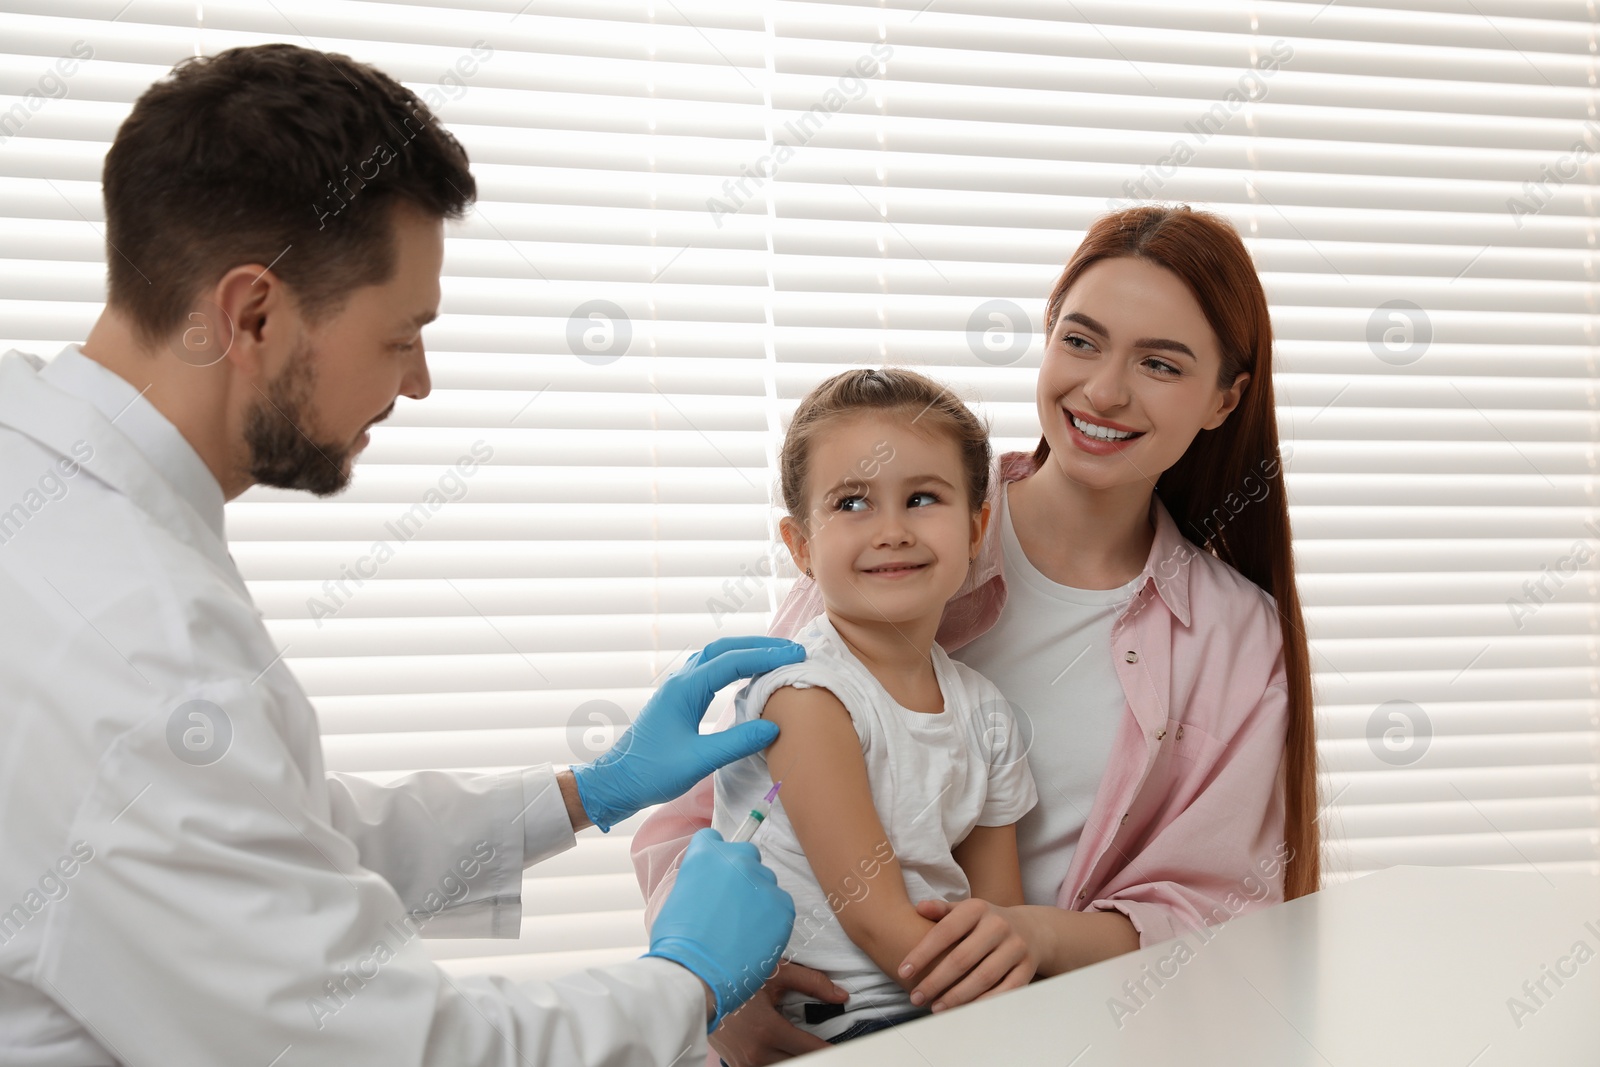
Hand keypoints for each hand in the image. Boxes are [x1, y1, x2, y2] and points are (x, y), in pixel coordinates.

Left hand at [572, 636, 803, 829]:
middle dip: (759, 646)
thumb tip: (774, 727)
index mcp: (684, 689)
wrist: (616, 782)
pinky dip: (733, 666)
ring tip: (775, 657)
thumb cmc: (652, 772)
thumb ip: (737, 743)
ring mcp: (678, 688)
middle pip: (724, 648)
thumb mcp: (698, 761)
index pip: (732, 661)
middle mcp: (681, 681)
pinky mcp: (678, 700)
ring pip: (715, 657)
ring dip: (745, 652)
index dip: (766, 656)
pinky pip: (710, 671)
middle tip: (791, 650)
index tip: (795, 655)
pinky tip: (748, 676)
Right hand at [645, 829, 795, 1031]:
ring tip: (742, 927)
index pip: (715, 839)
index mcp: (706, 853)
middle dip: (741, 875)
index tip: (714, 876)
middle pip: (747, 855)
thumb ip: (702, 879)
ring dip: (757, 897)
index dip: (715, 859)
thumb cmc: (677, 941)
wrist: (694, 972)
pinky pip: (781, 905)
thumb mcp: (680, 895)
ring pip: (765, 881)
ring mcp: (762, 881)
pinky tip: (755, 937)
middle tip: (730, 905)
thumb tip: (714, 884)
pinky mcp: (782, 905)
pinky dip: (772, 919)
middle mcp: (737, 858)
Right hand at [711, 961, 847, 1065]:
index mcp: (768, 1031)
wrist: (695, 990)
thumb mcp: (775, 975)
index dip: (831, 1049)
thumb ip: (812, 984)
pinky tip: (784, 1051)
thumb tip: (841, 995)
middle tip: (826, 1048)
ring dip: (795, 1058)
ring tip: (805, 1047)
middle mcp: (756, 1053)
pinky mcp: (737, 1065)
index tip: (845, 1048)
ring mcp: (745, 1063)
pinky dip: (779, 1060)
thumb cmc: (735, 978)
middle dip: (816, 1056)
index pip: (812, 1049)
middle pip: (799, 1063)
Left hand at [897, 899, 1037, 1011]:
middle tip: (916, 997)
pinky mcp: (1026, 969)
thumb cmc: (984, 922)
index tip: (903, 972)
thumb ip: (941, 910)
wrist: (1031, 929)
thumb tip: (918, 908)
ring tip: (936, 1008)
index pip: (945, 932)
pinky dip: (983, 1003)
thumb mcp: (964, 910)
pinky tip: (964, 1012)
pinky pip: (1004, 991)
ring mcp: (1015, 947)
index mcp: (977, 908)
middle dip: (936, 981)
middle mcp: (999, 925)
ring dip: (957, 997)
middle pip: (962, 958)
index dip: (922, 953)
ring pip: (983, 977)